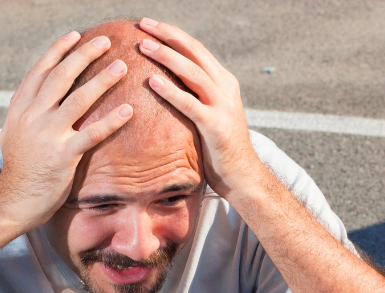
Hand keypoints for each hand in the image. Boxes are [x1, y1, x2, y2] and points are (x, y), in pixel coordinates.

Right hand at [0, 32, 133, 230]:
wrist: (14, 200)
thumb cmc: (19, 170)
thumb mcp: (14, 134)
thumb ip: (28, 114)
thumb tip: (40, 98)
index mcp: (20, 108)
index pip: (41, 71)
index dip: (58, 51)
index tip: (75, 36)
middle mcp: (33, 116)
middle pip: (61, 77)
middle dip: (84, 55)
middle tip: (106, 42)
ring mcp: (48, 134)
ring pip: (78, 99)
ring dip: (102, 80)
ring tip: (122, 66)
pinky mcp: (64, 155)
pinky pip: (92, 133)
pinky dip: (112, 120)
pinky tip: (129, 110)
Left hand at [137, 18, 263, 198]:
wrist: (242, 176)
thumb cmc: (219, 149)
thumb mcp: (209, 115)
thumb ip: (195, 97)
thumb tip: (165, 86)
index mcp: (224, 82)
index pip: (196, 49)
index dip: (172, 34)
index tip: (149, 25)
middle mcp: (225, 88)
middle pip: (194, 52)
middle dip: (167, 35)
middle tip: (142, 24)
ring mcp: (222, 106)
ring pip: (192, 71)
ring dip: (166, 56)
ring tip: (143, 45)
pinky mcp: (216, 126)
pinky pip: (189, 104)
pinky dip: (170, 90)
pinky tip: (152, 81)